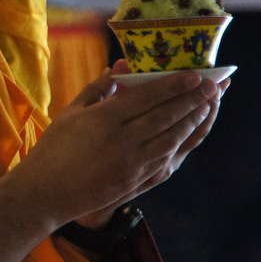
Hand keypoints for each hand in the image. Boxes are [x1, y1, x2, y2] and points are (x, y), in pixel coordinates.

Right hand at [19, 62, 226, 229]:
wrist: (45, 194)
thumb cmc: (53, 148)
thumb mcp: (71, 113)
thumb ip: (99, 88)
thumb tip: (121, 67)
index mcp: (103, 119)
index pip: (148, 97)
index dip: (174, 85)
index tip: (196, 75)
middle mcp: (122, 141)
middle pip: (166, 116)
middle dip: (193, 99)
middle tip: (215, 85)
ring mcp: (132, 164)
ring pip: (173, 138)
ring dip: (194, 121)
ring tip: (209, 105)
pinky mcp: (135, 181)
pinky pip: (167, 159)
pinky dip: (183, 143)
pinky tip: (191, 132)